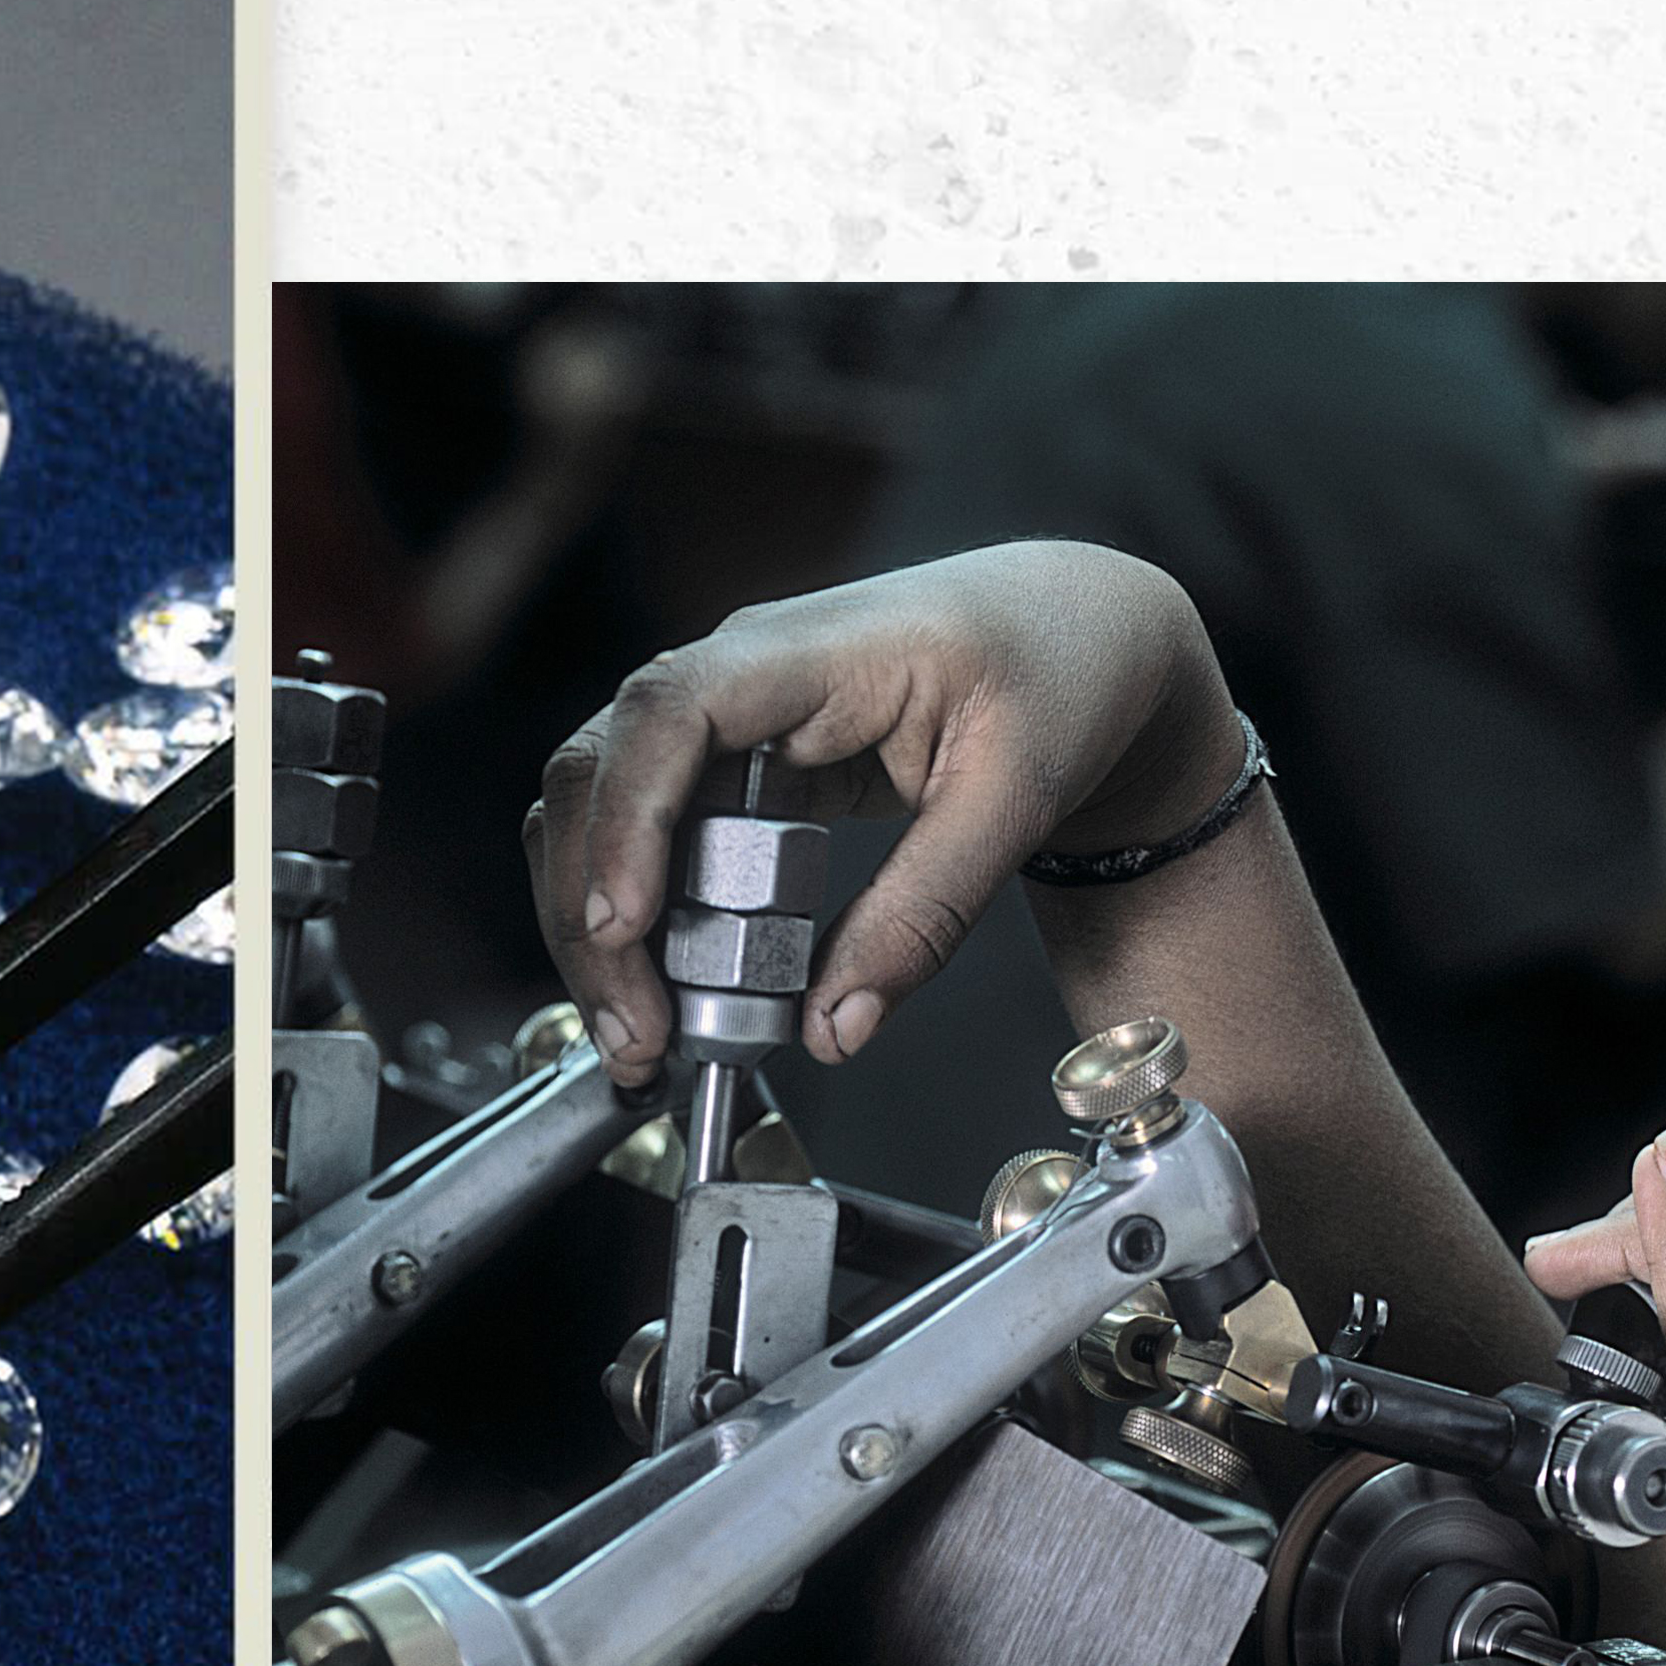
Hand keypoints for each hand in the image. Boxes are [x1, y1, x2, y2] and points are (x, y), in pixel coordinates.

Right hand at [528, 541, 1239, 1086]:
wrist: (1075, 632)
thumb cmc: (1053, 674)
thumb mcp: (1015, 799)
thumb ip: (925, 913)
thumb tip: (835, 1028)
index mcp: (814, 651)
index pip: (672, 711)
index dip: (630, 816)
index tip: (626, 923)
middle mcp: (740, 673)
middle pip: (602, 770)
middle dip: (590, 907)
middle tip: (637, 1031)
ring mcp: (725, 720)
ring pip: (603, 808)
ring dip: (597, 923)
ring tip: (641, 1034)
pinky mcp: (730, 768)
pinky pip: (648, 836)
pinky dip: (639, 917)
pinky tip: (663, 991)